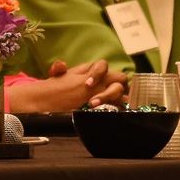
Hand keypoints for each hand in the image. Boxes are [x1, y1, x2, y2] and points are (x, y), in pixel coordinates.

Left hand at [9, 59, 124, 112]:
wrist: (58, 104)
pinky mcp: (113, 106)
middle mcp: (106, 80)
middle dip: (109, 91)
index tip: (87, 85)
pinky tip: (110, 114)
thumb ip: (57, 69)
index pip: (103, 66)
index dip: (98, 73)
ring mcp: (111, 93)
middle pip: (120, 79)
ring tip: (96, 108)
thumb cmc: (61, 88)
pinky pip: (122, 106)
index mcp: (94, 71)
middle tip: (93, 102)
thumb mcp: (57, 78)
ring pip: (122, 93)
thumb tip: (61, 65)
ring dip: (111, 100)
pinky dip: (118, 109)